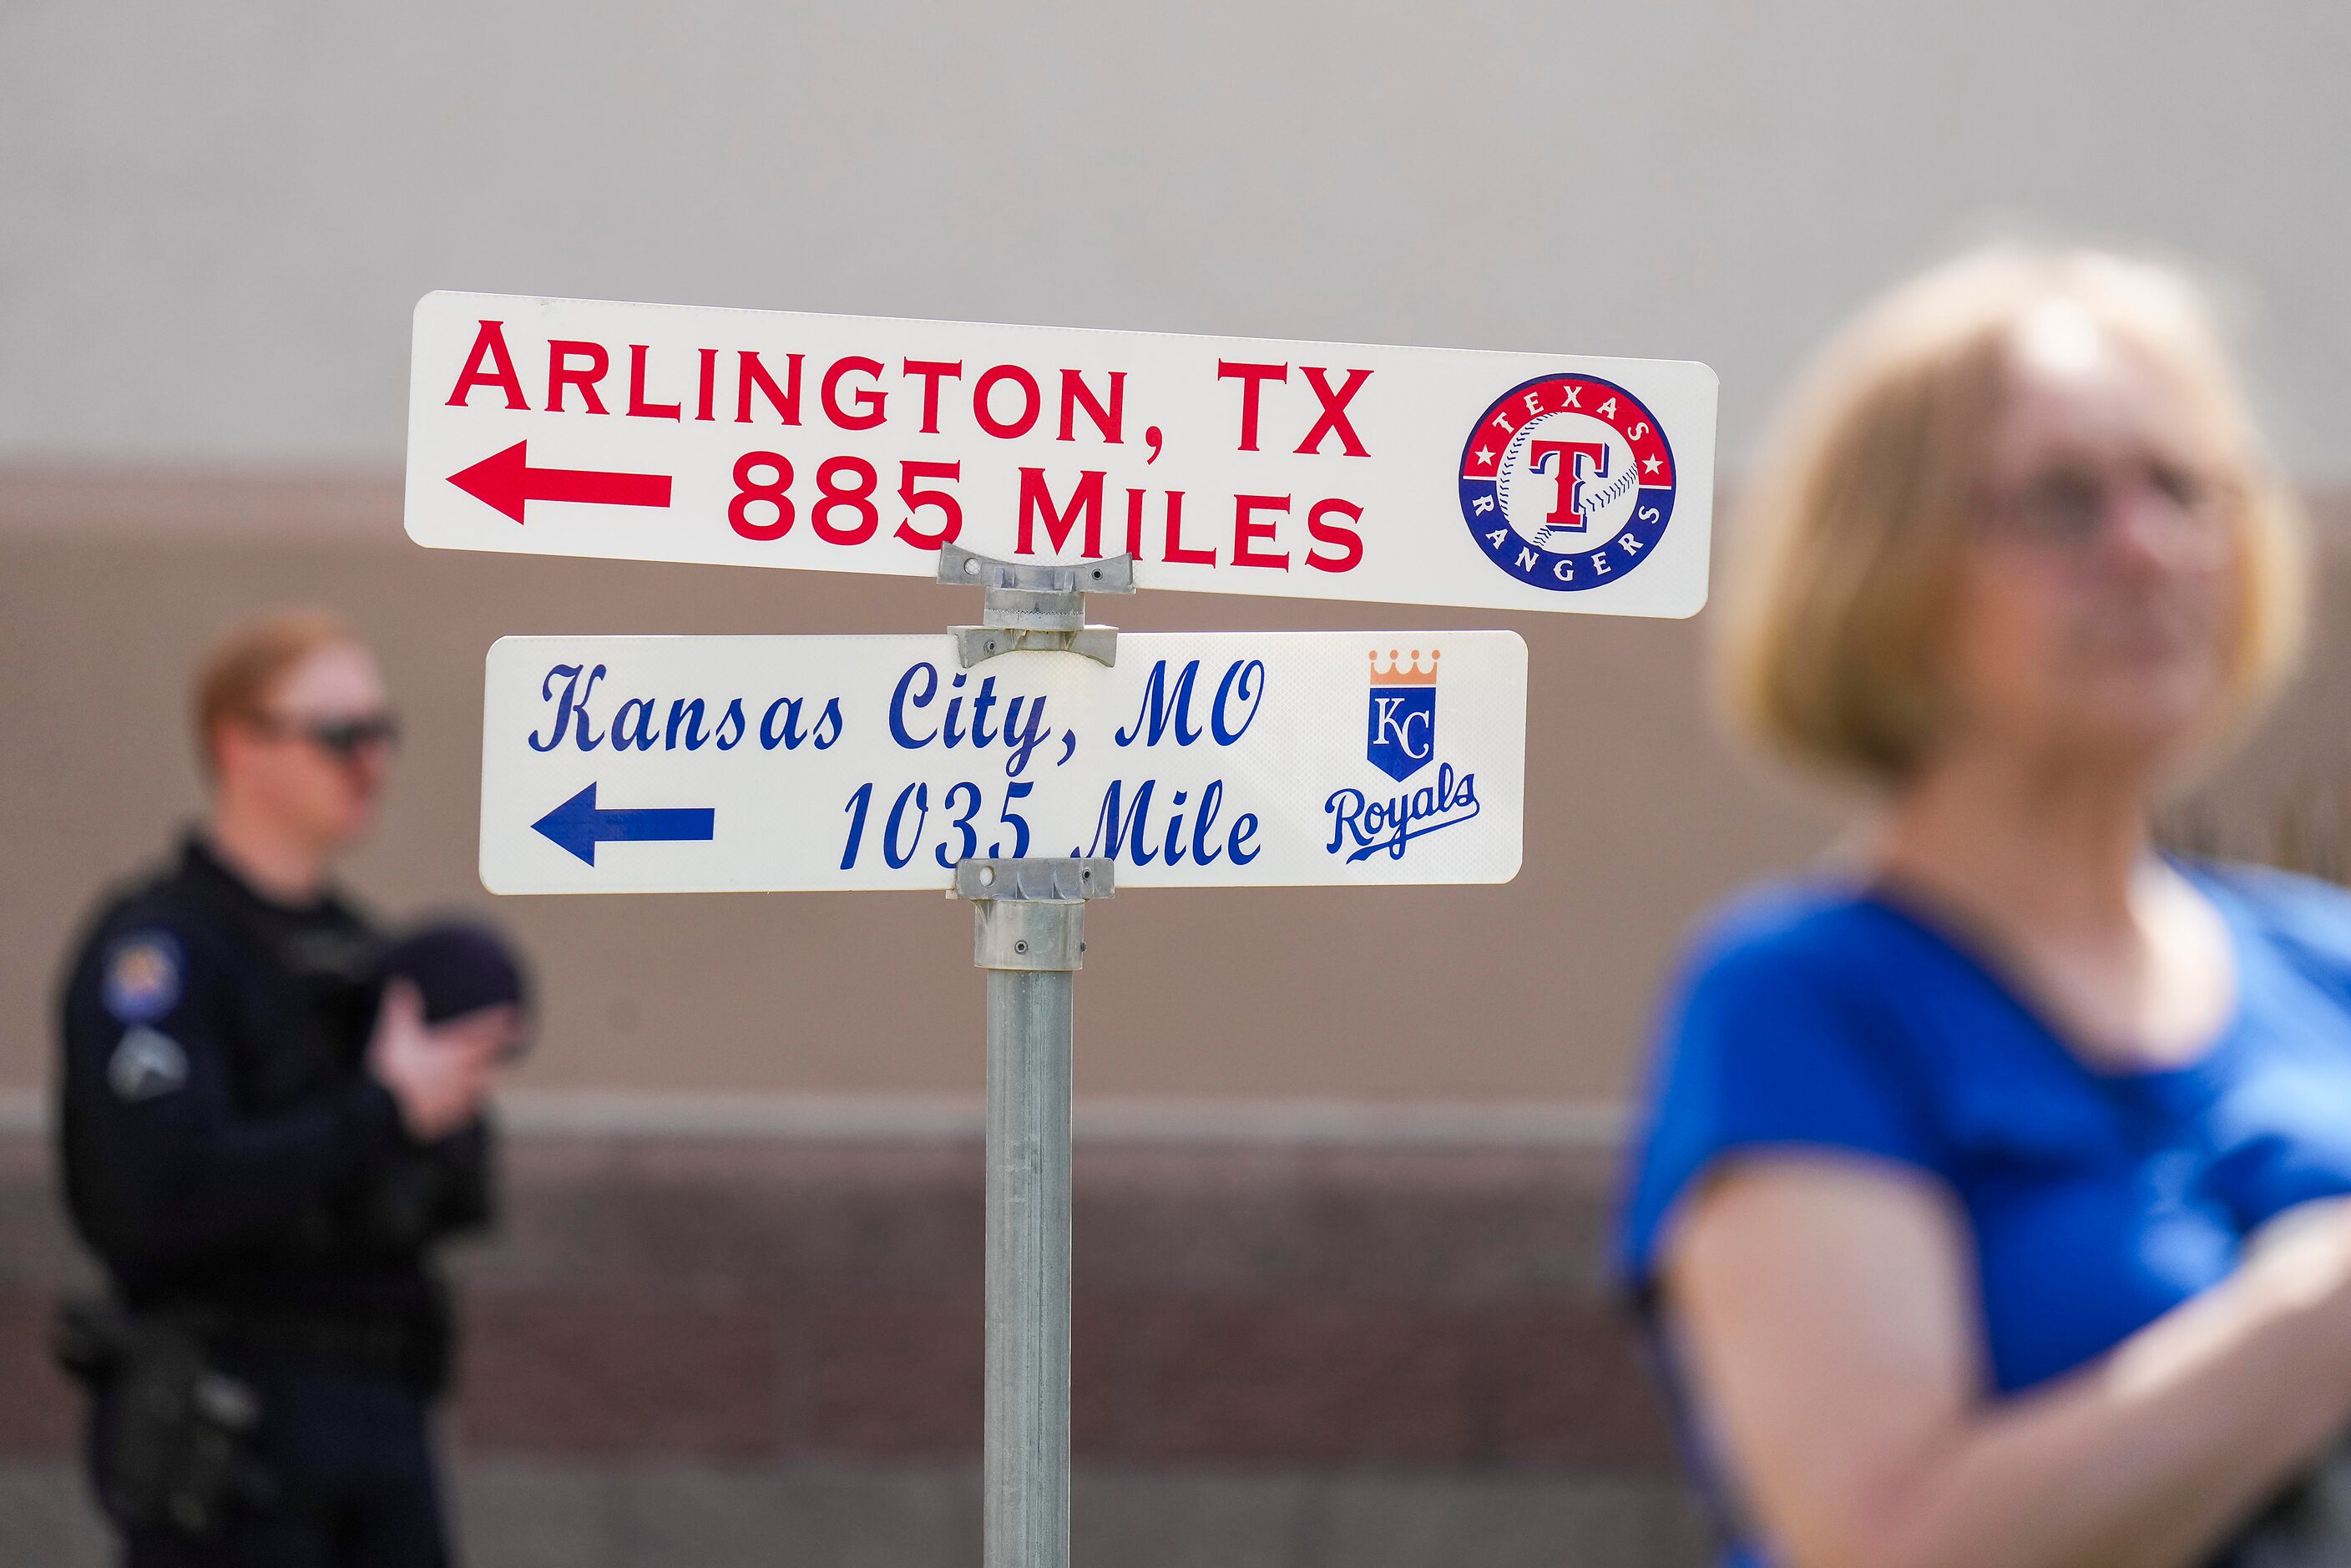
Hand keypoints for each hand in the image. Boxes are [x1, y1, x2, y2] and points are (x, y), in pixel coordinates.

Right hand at [364, 981, 516, 1140]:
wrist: (386, 1111)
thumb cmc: (393, 1069)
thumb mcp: (396, 1032)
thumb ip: (401, 1007)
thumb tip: (400, 981)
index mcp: (451, 1049)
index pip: (481, 1031)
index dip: (498, 1021)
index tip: (514, 1014)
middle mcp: (461, 1071)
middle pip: (488, 1055)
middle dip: (502, 1043)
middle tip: (518, 1034)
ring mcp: (458, 1095)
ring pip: (481, 1084)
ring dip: (487, 1075)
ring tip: (492, 1072)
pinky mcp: (448, 1116)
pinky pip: (464, 1111)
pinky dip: (467, 1107)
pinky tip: (470, 1109)